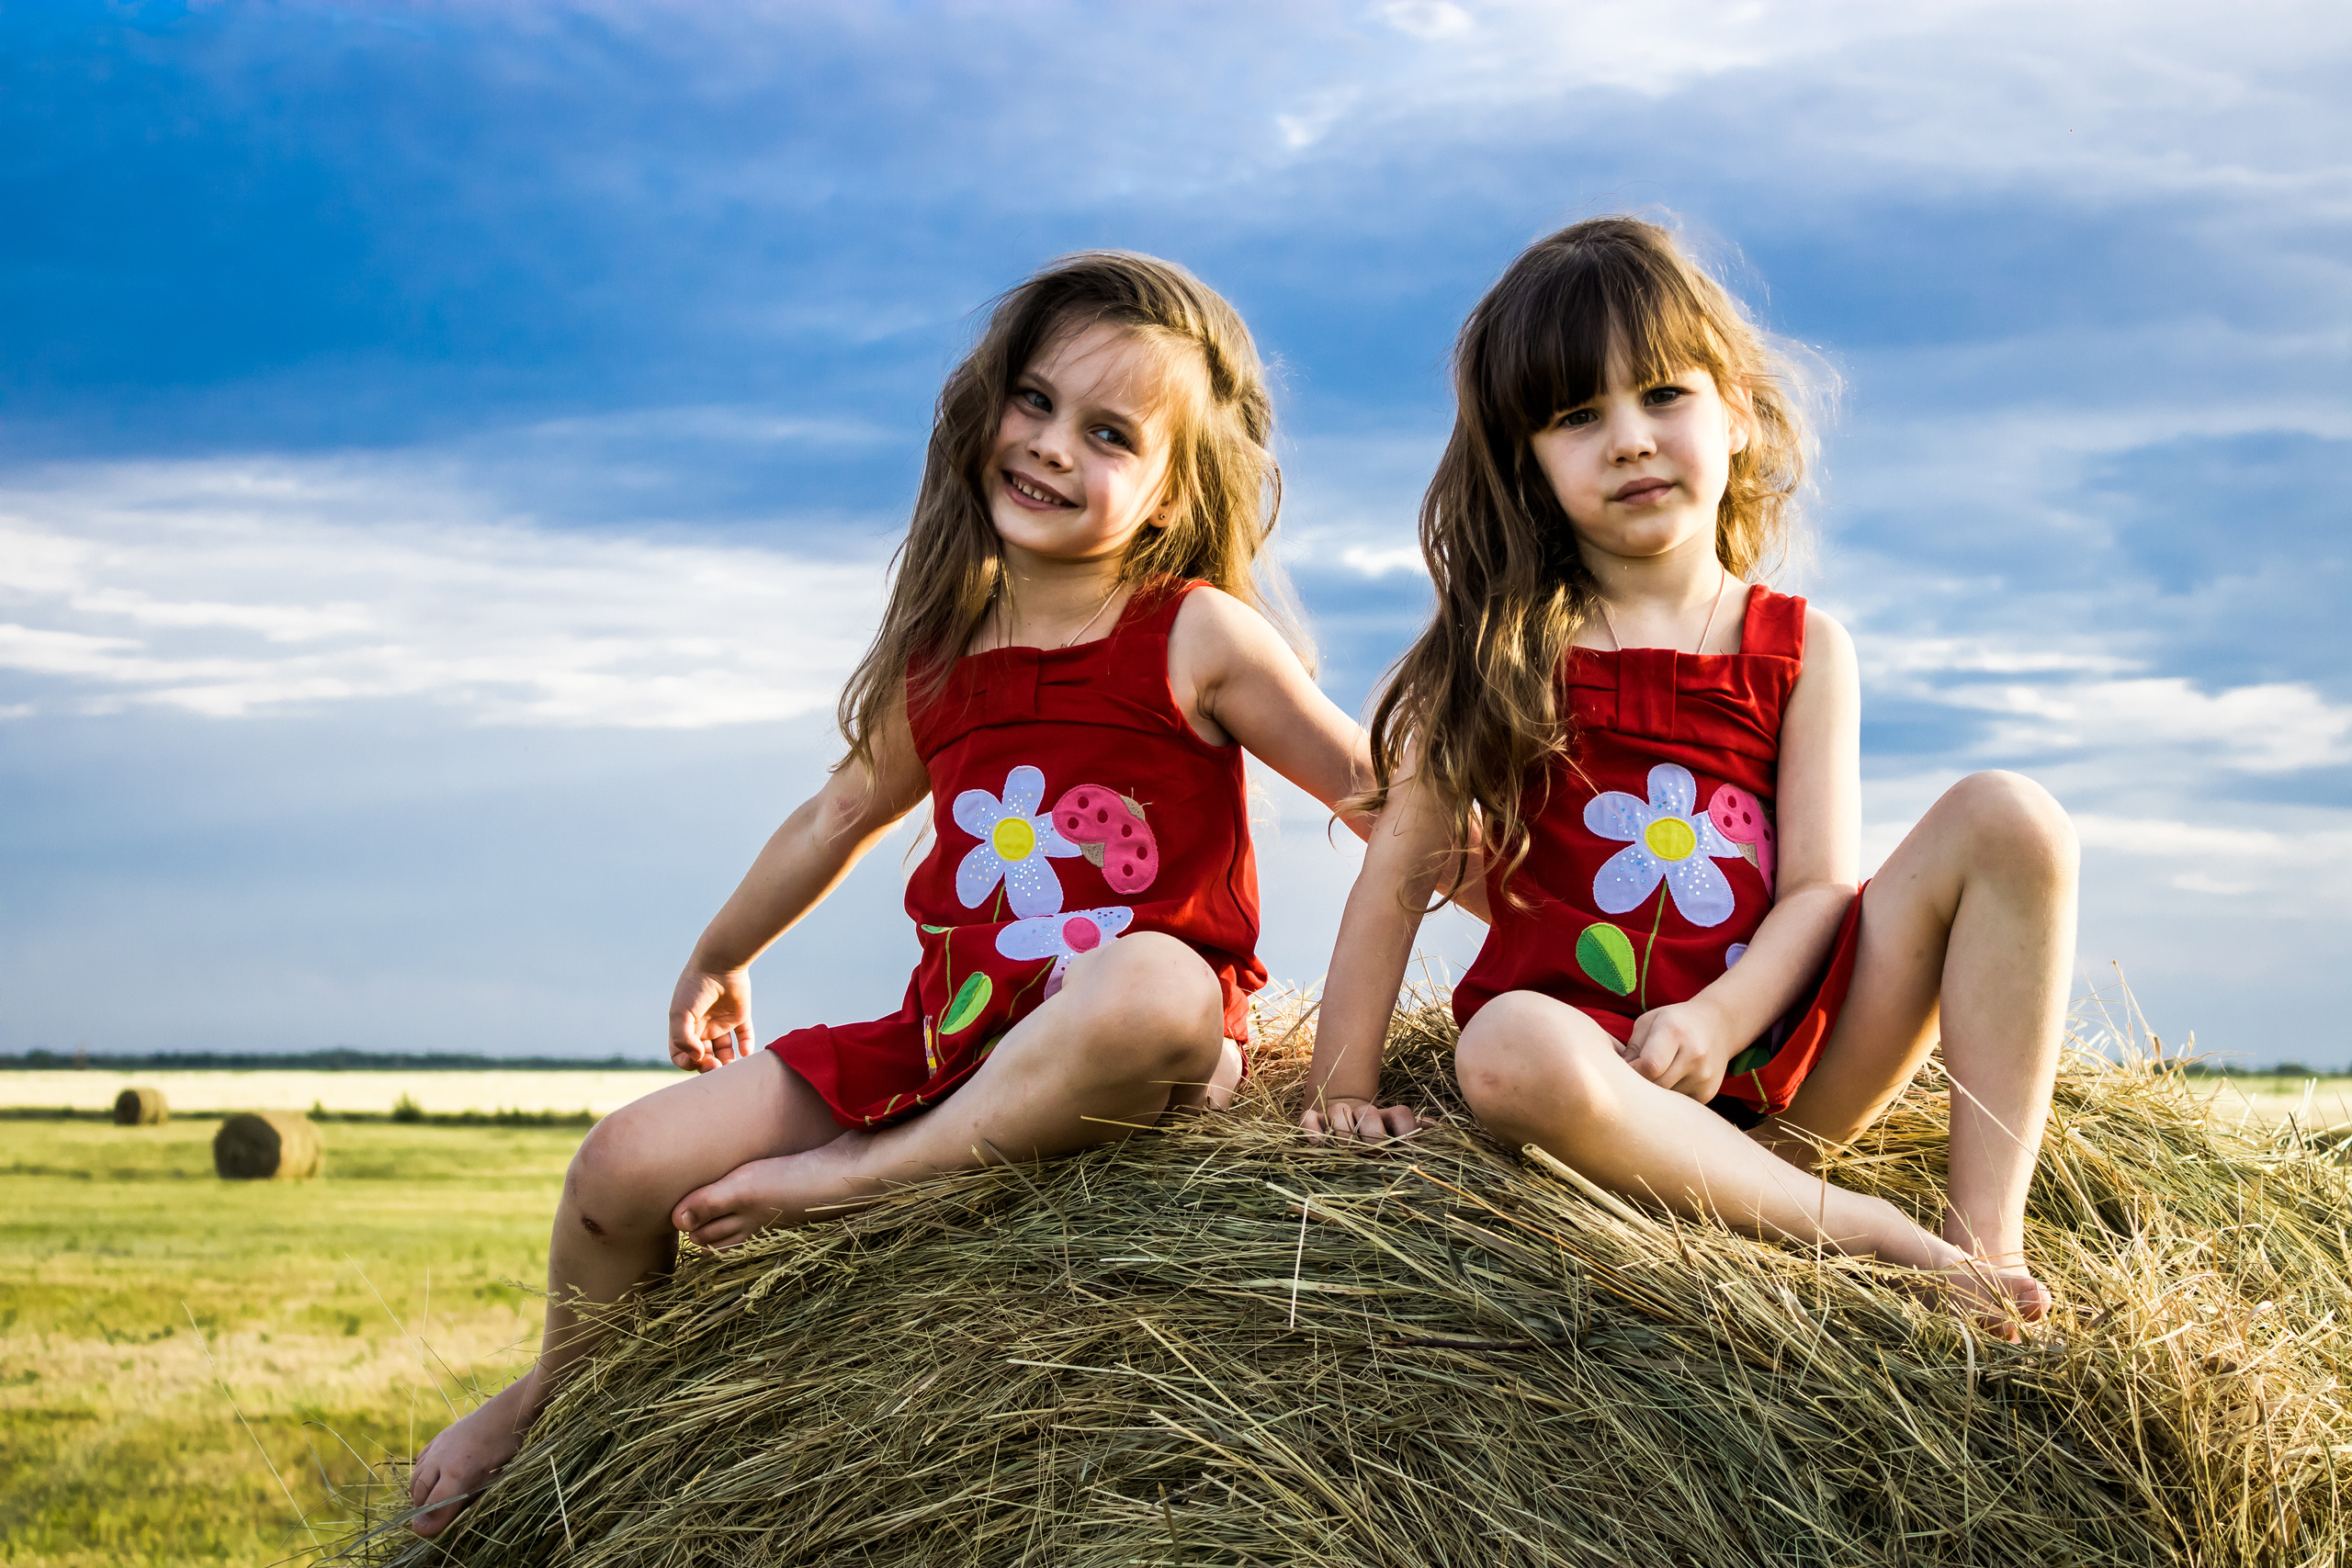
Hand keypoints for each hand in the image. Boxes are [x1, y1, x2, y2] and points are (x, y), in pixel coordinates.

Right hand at [668, 963, 755, 1072]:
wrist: (719, 963)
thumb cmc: (695, 987)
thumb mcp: (680, 1013)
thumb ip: (682, 1038)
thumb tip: (696, 1057)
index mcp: (685, 1027)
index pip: (681, 1055)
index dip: (687, 1063)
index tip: (696, 1059)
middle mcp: (702, 1027)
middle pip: (704, 1057)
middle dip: (708, 1066)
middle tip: (716, 1066)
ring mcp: (721, 1022)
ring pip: (725, 1051)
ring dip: (728, 1062)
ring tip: (732, 1067)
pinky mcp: (740, 1016)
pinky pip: (744, 1036)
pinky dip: (746, 1046)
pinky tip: (745, 1052)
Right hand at [1300, 1095, 1430, 1142]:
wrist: (1342, 1135)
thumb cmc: (1374, 1147)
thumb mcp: (1395, 1143)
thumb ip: (1413, 1134)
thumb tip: (1435, 1126)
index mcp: (1387, 1119)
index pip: (1401, 1114)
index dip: (1406, 1130)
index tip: (1408, 1150)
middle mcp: (1363, 1113)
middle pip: (1369, 1111)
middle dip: (1372, 1134)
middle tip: (1373, 1154)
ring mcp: (1337, 1115)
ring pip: (1339, 1111)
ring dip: (1343, 1132)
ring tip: (1346, 1153)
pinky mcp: (1314, 1121)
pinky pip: (1309, 1118)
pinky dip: (1312, 1129)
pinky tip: (1317, 1144)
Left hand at [1621, 998, 1734, 1101]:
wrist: (1718, 1025)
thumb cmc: (1674, 1022)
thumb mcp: (1649, 1022)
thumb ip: (1632, 1048)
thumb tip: (1617, 1078)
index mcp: (1674, 1031)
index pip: (1649, 1066)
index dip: (1631, 1072)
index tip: (1623, 1071)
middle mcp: (1694, 1054)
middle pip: (1657, 1085)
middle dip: (1640, 1086)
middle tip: (1631, 1080)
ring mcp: (1704, 1075)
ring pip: (1666, 1100)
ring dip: (1654, 1095)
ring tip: (1651, 1079)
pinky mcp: (1708, 1092)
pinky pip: (1678, 1105)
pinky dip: (1669, 1101)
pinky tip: (1669, 1084)